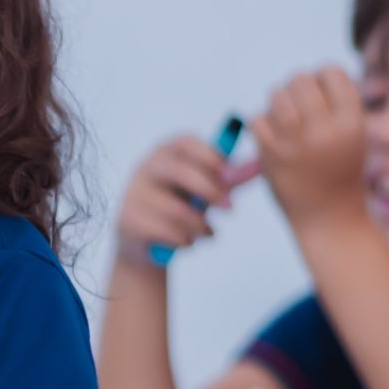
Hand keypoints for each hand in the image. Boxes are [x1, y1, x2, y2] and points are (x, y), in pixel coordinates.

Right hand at [114, 134, 255, 264]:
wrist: (145, 246)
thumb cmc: (178, 208)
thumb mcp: (203, 190)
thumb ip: (228, 178)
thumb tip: (261, 165)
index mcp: (164, 153)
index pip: (185, 143)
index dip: (210, 156)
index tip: (230, 175)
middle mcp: (144, 168)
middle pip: (178, 170)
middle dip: (210, 190)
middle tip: (231, 207)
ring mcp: (133, 193)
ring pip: (175, 208)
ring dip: (200, 224)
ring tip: (209, 232)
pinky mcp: (127, 220)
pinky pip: (164, 231)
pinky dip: (184, 240)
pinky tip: (188, 242)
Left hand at [251, 68, 369, 231]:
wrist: (329, 218)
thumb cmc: (342, 169)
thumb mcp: (355, 135)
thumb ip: (337, 103)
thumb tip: (308, 74)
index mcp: (352, 123)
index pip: (331, 72)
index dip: (323, 78)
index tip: (322, 96)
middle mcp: (325, 130)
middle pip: (300, 79)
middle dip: (297, 87)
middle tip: (300, 107)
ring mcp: (295, 143)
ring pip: (276, 94)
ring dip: (278, 101)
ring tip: (287, 118)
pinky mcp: (270, 155)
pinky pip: (257, 118)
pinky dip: (262, 123)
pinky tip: (274, 136)